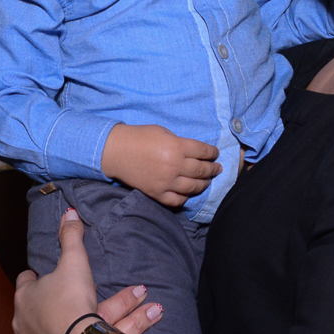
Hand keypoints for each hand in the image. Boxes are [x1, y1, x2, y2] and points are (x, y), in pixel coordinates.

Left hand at [14, 208, 163, 333]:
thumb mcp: (74, 263)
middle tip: (91, 296)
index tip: (49, 275)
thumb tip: (68, 212)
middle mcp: (25, 325)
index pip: (26, 283)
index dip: (38, 278)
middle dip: (73, 302)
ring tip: (138, 310)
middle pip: (48, 309)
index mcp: (25, 299)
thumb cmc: (69, 301)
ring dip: (101, 321)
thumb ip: (71, 238)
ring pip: (67, 333)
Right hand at [101, 124, 221, 206]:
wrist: (116, 151)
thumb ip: (181, 143)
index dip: (212, 153)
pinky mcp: (157, 193)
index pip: (203, 152)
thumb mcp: (164, 132)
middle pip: (202, 170)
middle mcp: (174, 166)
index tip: (215, 154)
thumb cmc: (140, 137)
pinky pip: (177, 200)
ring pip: (194, 187)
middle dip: (213, 169)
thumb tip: (196, 152)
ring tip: (208, 181)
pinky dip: (186, 197)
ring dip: (204, 184)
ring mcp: (166, 182)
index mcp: (177, 147)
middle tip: (217, 169)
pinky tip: (189, 193)